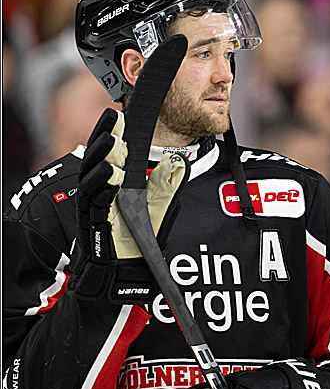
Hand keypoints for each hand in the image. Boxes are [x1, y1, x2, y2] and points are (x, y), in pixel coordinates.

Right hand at [68, 109, 185, 303]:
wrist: (127, 275)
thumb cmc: (138, 241)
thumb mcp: (158, 208)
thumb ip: (167, 185)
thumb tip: (178, 162)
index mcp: (116, 185)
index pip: (113, 154)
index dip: (114, 133)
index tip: (121, 113)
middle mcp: (102, 191)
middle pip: (98, 158)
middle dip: (104, 136)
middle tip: (113, 115)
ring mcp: (95, 206)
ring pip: (92, 175)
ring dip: (102, 155)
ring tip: (113, 139)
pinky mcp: (92, 221)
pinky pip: (93, 199)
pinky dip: (101, 183)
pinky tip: (110, 172)